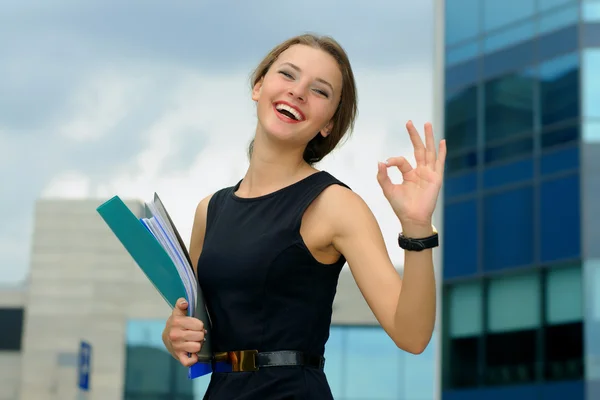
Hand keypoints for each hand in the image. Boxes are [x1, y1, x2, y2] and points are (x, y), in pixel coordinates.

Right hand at [164, 298, 206, 366]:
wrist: (166, 337)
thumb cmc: (176, 324)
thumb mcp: (178, 312)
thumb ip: (181, 305)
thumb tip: (184, 302)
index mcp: (176, 322)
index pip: (199, 325)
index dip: (200, 325)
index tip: (197, 325)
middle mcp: (175, 335)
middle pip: (200, 336)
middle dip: (200, 335)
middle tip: (196, 334)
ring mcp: (176, 346)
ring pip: (197, 347)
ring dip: (198, 345)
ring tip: (194, 341)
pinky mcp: (178, 356)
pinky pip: (188, 361)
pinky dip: (193, 359)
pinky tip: (194, 354)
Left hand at [376, 121, 445, 235]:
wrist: (412, 219)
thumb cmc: (401, 207)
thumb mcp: (388, 190)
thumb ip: (383, 177)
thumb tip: (380, 162)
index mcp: (409, 174)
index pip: (402, 160)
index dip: (393, 160)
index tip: (386, 164)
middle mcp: (420, 171)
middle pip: (418, 149)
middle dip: (414, 136)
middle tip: (409, 122)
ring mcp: (429, 174)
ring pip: (429, 152)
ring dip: (428, 138)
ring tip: (427, 124)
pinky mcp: (436, 178)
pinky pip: (439, 163)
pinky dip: (442, 152)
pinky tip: (442, 141)